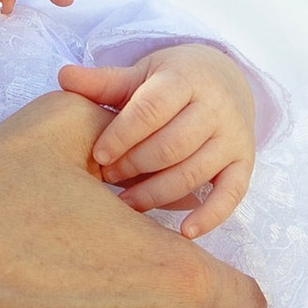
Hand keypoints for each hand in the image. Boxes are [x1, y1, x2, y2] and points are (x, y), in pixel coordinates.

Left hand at [56, 44, 255, 232]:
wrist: (226, 78)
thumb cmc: (172, 80)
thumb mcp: (142, 74)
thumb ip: (105, 82)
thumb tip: (63, 77)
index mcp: (186, 79)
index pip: (152, 110)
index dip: (122, 135)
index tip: (98, 155)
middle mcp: (216, 107)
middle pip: (172, 145)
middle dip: (135, 166)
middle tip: (107, 178)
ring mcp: (233, 136)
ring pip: (194, 173)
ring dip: (156, 193)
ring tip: (126, 202)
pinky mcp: (244, 163)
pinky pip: (231, 194)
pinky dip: (210, 216)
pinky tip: (184, 233)